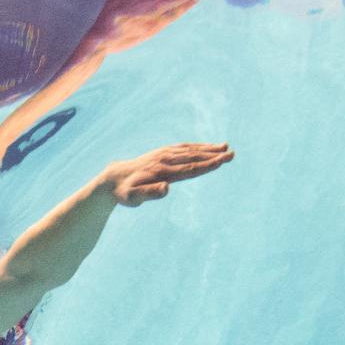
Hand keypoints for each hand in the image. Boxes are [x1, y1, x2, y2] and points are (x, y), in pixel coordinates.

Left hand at [104, 142, 232, 205]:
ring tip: (225, 147)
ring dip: (208, 149)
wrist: (113, 178)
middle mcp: (164, 160)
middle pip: (193, 157)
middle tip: (232, 153)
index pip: (188, 168)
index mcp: (161, 171)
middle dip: (213, 155)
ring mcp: (163, 155)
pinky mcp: (161, 153)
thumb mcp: (133, 198)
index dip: (206, 165)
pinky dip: (196, 146)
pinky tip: (206, 147)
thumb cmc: (124, 192)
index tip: (221, 161)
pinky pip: (182, 148)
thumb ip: (149, 193)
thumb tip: (166, 188)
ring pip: (189, 150)